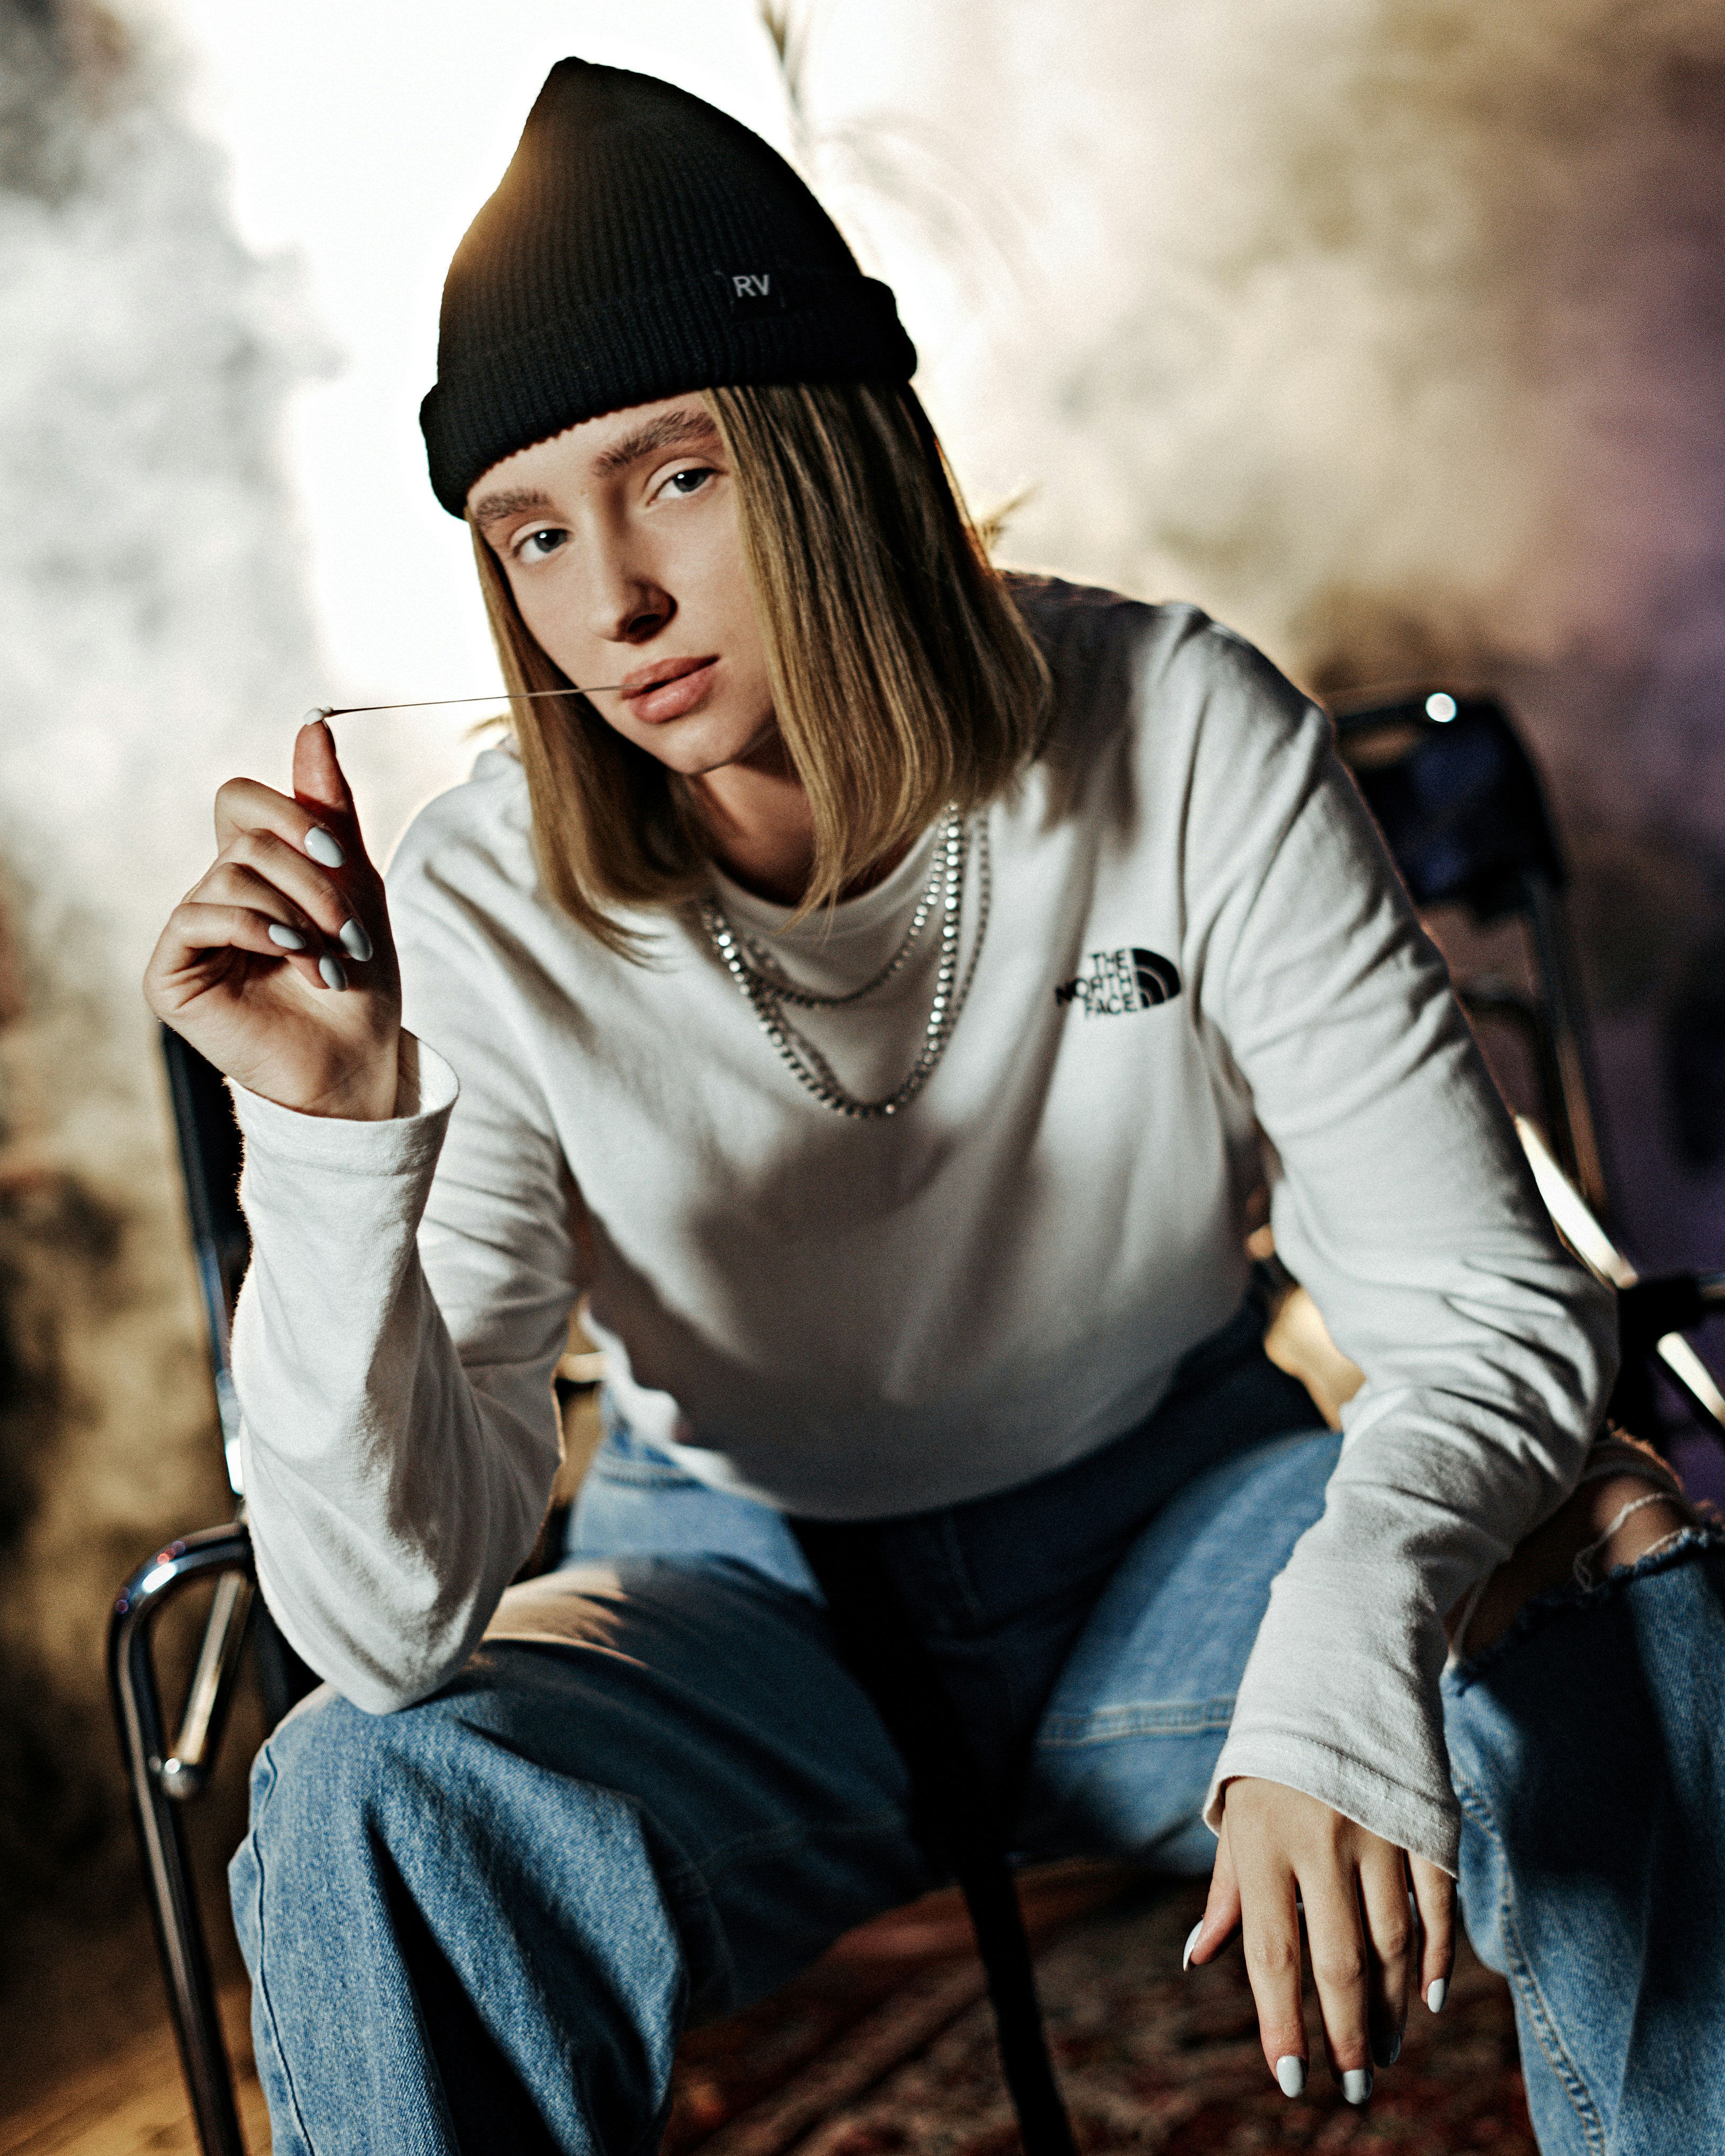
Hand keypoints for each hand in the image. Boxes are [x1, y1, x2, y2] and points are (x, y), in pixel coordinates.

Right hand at [145, 720, 400, 1119]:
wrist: (358, 1060)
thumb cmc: (360, 979)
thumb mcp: (356, 883)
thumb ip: (329, 807)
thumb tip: (313, 726)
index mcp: (251, 868)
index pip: (241, 797)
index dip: (291, 814)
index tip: (339, 853)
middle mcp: (213, 893)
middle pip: (246, 835)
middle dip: (313, 879)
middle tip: (350, 932)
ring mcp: (190, 932)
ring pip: (230, 873)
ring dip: (298, 916)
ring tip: (329, 962)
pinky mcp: (171, 972)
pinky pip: (198, 915)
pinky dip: (257, 930)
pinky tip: (293, 957)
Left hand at [1187, 1777, 1454, 2104]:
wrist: (1336, 1672)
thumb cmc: (1273, 1760)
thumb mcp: (1236, 1814)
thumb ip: (1226, 1892)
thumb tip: (1198, 1960)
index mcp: (1262, 1840)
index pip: (1271, 1953)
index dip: (1281, 2022)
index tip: (1292, 2080)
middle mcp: (1319, 1839)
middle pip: (1340, 1962)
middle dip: (1345, 2035)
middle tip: (1355, 2087)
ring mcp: (1376, 1830)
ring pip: (1392, 1944)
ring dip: (1391, 2009)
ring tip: (1382, 2051)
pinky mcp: (1423, 1822)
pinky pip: (1436, 1906)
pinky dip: (1437, 1959)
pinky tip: (1429, 2000)